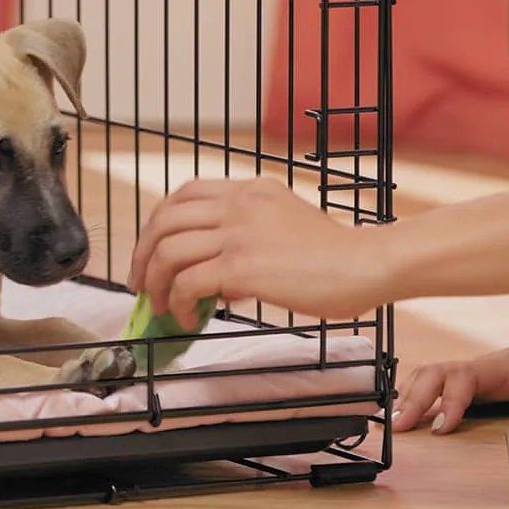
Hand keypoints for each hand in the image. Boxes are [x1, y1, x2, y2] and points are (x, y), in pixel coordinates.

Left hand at [126, 177, 390, 328]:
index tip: (152, 252)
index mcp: (249, 190)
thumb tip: (215, 281)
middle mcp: (238, 203)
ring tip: (162, 307)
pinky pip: (188, 282)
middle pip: (164, 220)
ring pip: (168, 250)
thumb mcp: (285, 226)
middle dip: (143, 254)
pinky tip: (189, 317)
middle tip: (140, 284)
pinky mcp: (243, 264)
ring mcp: (239, 231)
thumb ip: (249, 240)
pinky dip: (178, 302)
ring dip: (155, 282)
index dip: (158, 224)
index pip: (184, 195)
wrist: (368, 264)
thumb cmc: (336, 255)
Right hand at [392, 330, 508, 434]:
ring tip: (392, 424)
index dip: (449, 399)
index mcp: (505, 366)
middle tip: (397, 428)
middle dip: (413, 397)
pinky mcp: (471, 386)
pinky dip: (414, 398)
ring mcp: (473, 376)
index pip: (465, 376)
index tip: (441, 428)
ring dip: (408, 397)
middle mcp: (482, 369)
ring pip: (428, 377)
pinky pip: (435, 387)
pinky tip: (404, 416)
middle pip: (434, 373)